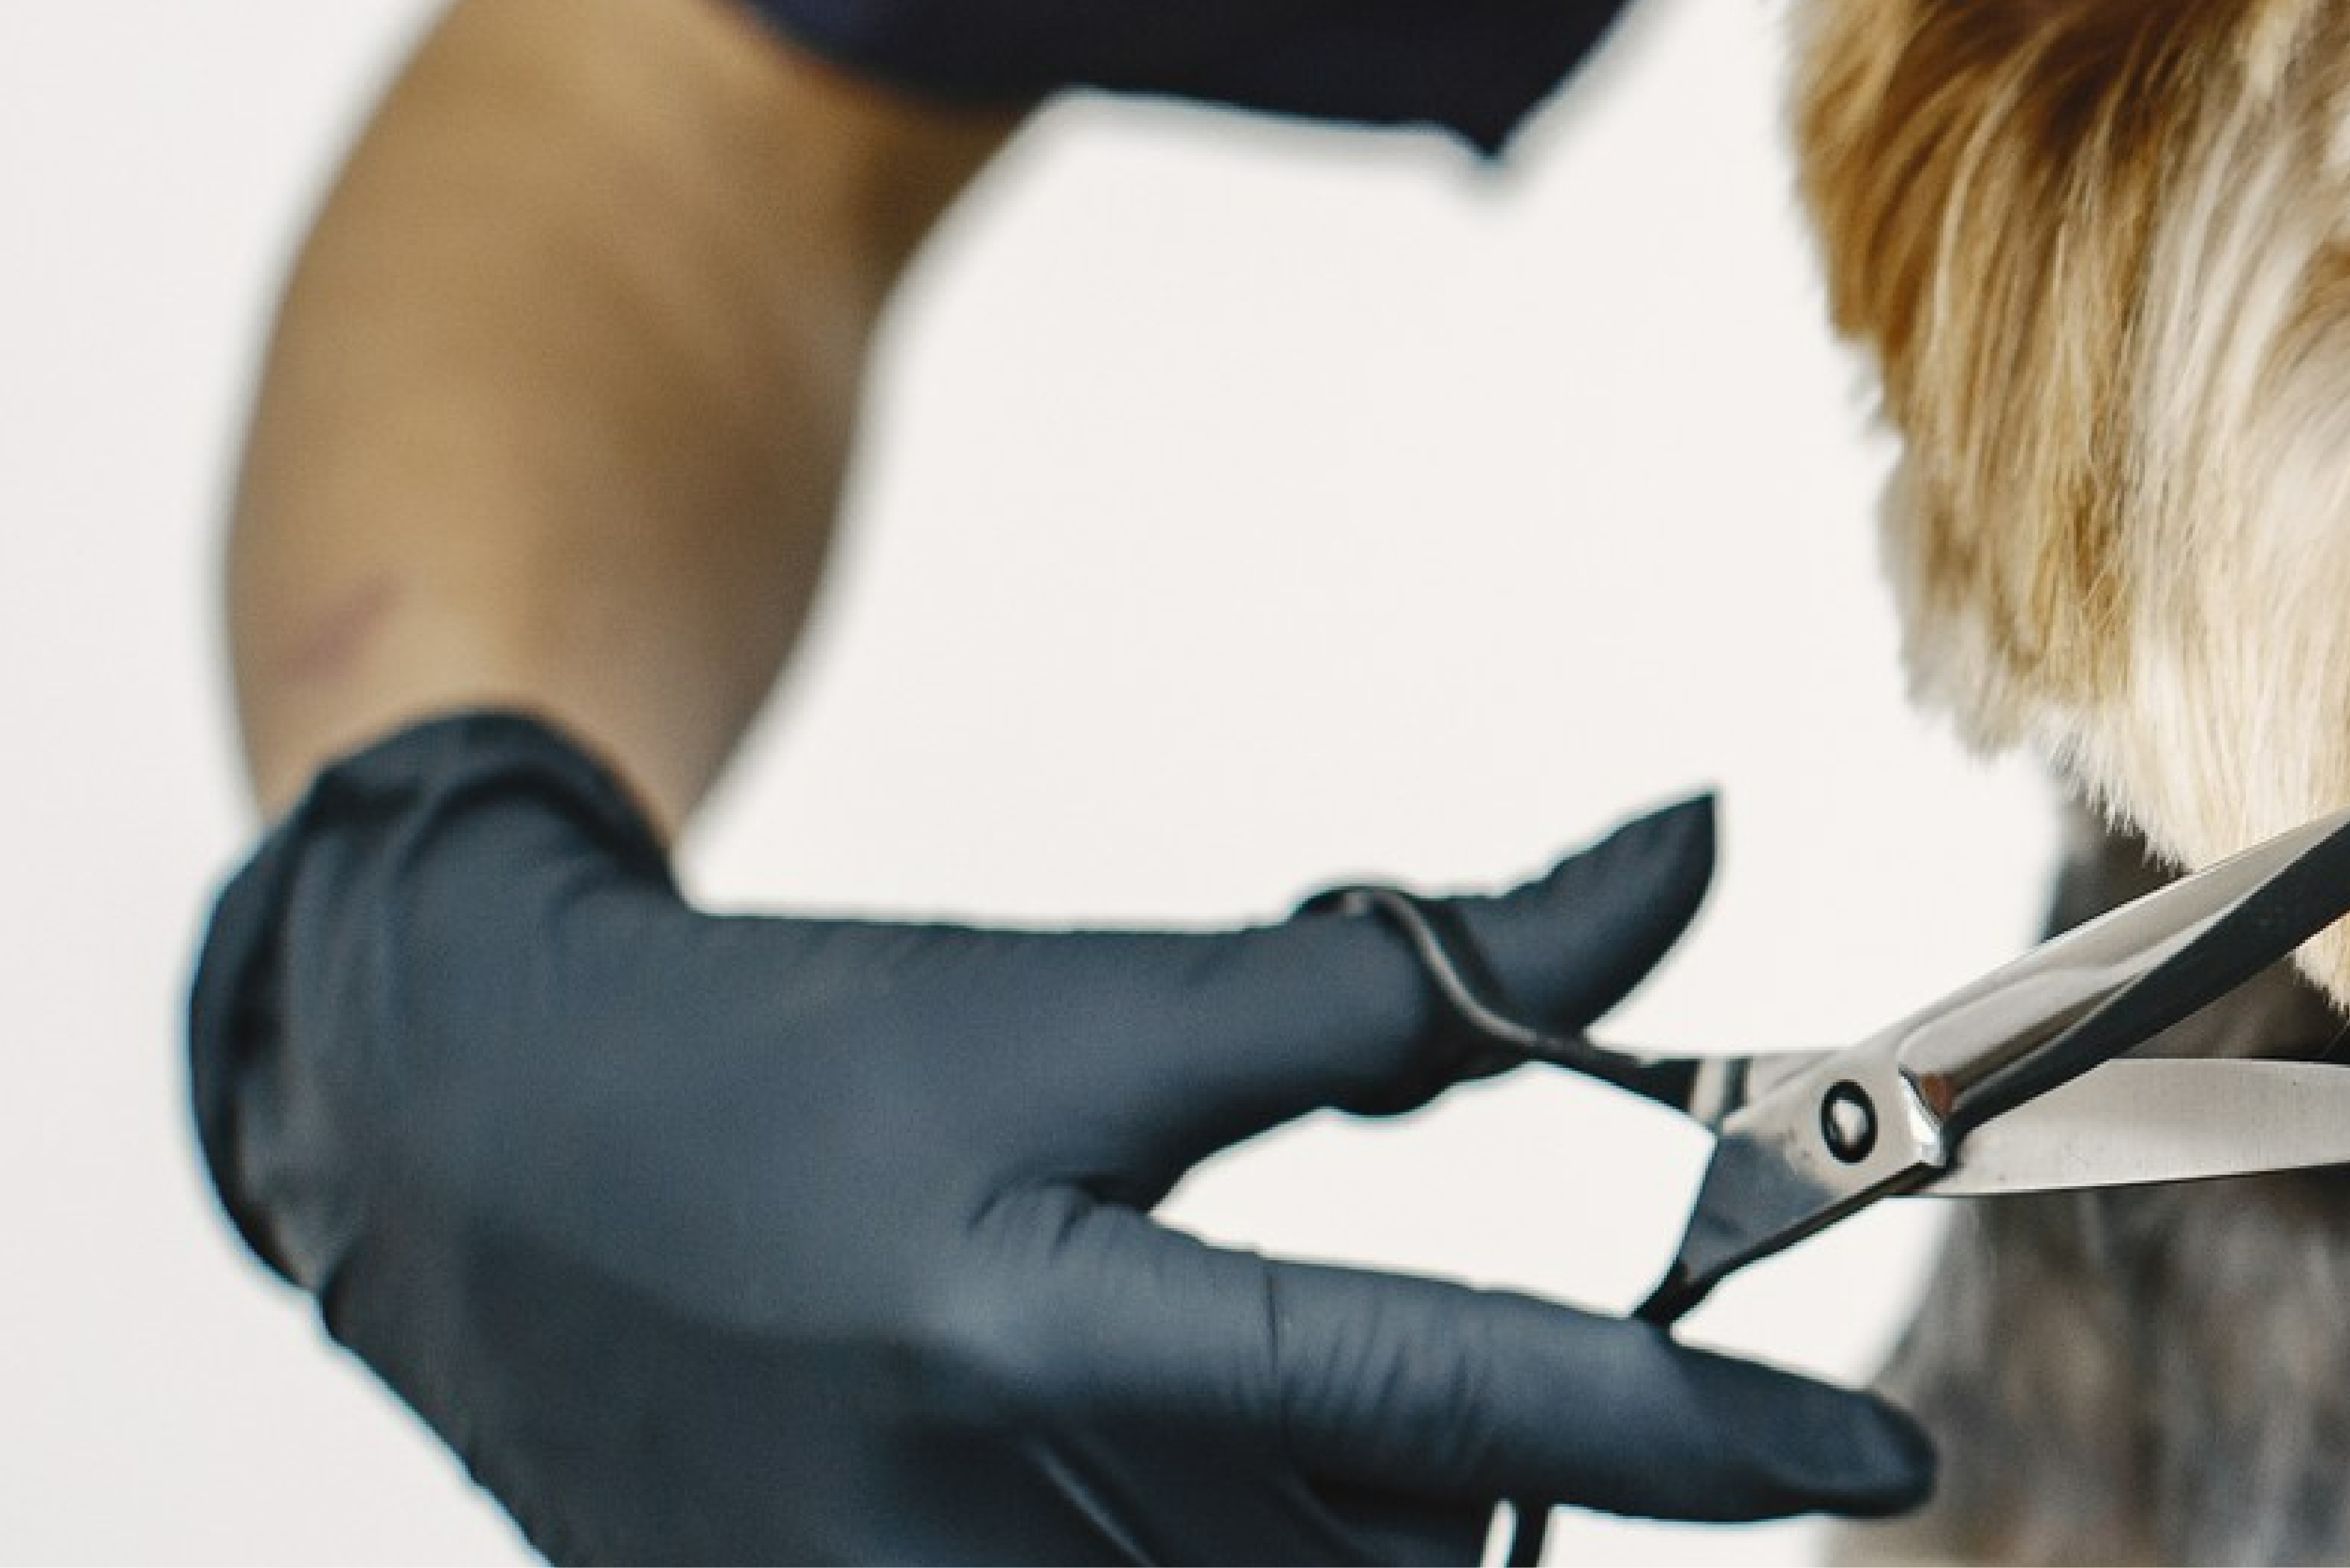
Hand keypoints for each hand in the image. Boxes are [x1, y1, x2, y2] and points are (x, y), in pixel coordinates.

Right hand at [188, 712, 1931, 1566]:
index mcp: (1027, 1329)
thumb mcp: (1104, 996)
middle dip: (1485, 1471)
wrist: (472, 1153)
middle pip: (1395, 1554)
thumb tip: (1695, 852)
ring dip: (1361, 1530)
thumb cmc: (814, 1053)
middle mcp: (959, 1530)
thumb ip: (1414, 976)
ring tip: (1219, 1392)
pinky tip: (1167, 1481)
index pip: (1439, 1399)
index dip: (1683, 1435)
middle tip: (1449, 1366)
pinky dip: (1246, 1560)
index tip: (1877, 1449)